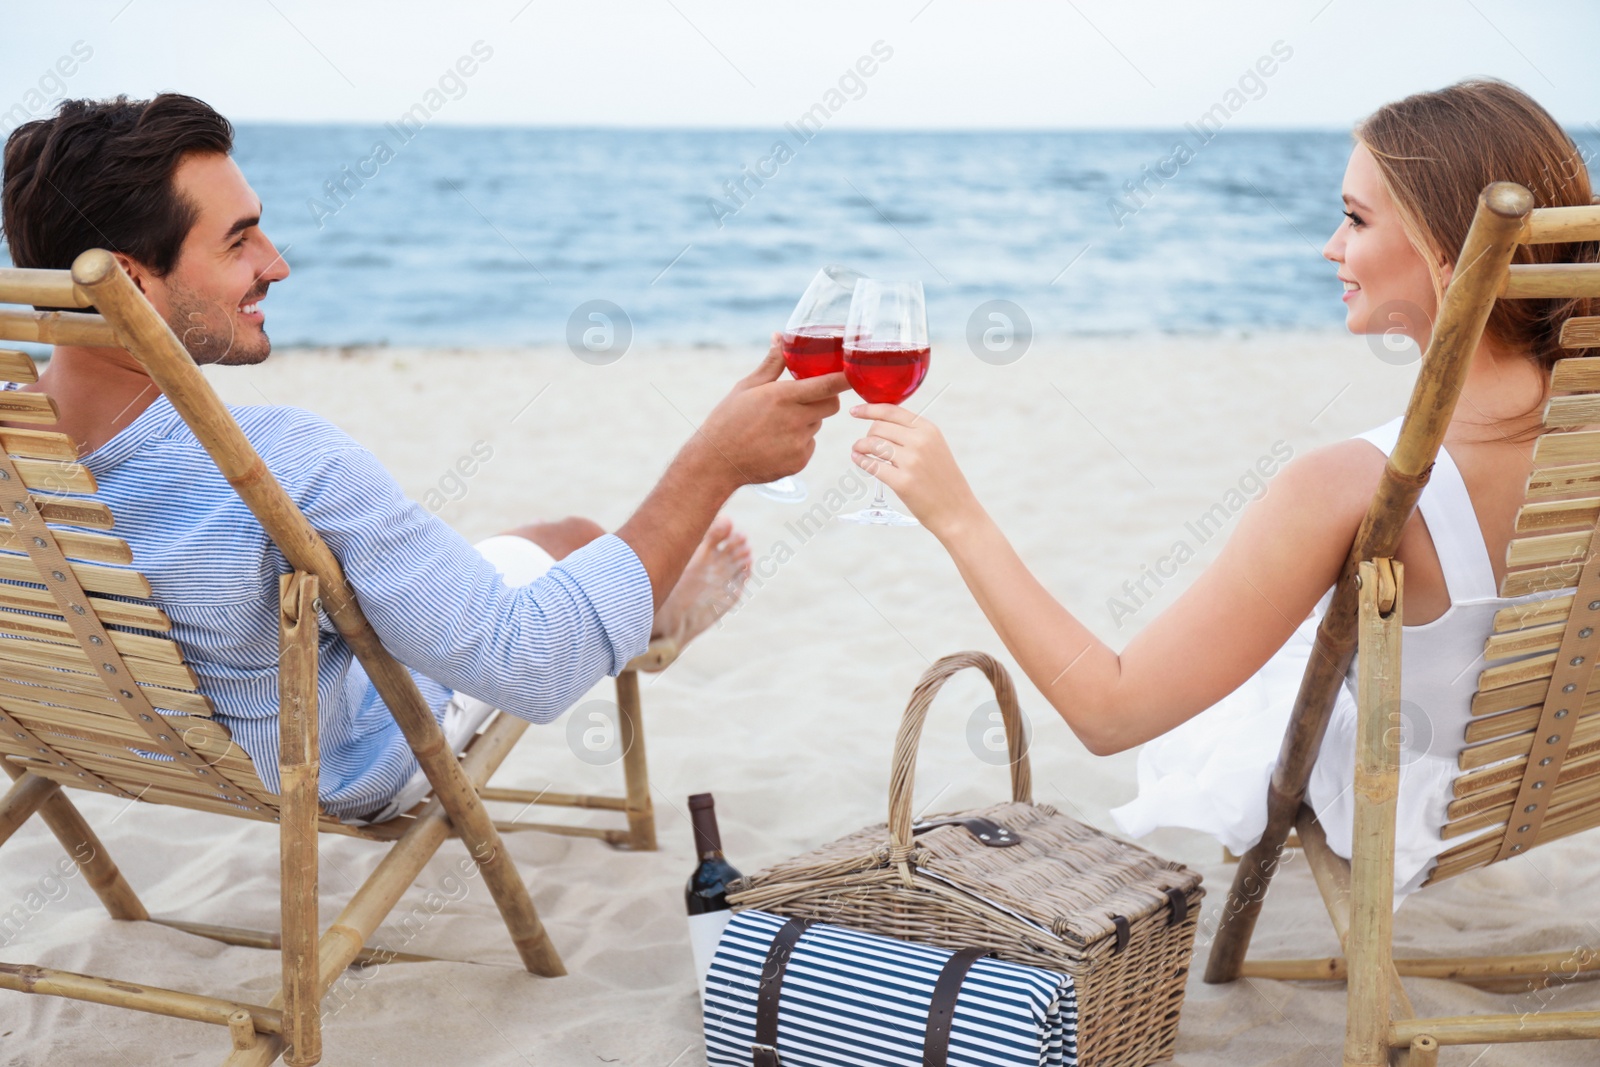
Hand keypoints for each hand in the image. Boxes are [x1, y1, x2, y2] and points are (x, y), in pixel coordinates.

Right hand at [692, 332, 848, 489]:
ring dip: (806, 420)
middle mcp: (795, 420)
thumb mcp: (747, 387)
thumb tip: (779, 336)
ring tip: (777, 424)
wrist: (717, 463)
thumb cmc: (728, 419)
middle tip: (806, 398)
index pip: (827, 385)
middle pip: (831, 405)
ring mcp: (799, 443)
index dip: (845, 378)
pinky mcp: (799, 461)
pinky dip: (798, 442)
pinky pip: (809, 445)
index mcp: (783, 397)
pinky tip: (775, 443)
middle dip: (826, 398)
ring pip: (817, 424)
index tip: (855, 372)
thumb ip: (771, 363)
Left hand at [850, 403, 982, 539]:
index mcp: (928, 429)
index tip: (855, 411)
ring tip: (859, 451)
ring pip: (873, 444)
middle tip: (864, 444)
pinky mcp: (902, 482)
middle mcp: (920, 441)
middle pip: (879, 427)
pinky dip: (861, 461)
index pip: (891, 411)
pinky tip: (858, 460)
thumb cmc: (943, 481)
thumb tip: (880, 425)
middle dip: (867, 435)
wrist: (956, 510)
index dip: (869, 409)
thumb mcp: (935, 447)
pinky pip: (872, 465)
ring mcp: (911, 461)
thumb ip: (913, 434)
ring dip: (860, 446)